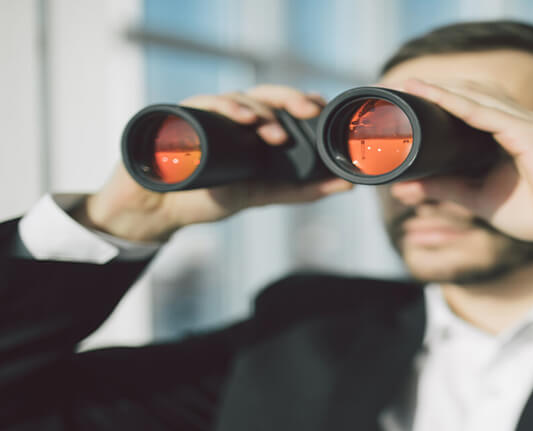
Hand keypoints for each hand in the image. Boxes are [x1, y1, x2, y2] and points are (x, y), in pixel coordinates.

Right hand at [76, 85, 352, 242]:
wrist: (161, 211)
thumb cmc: (211, 197)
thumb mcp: (262, 195)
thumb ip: (303, 191)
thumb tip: (348, 186)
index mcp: (253, 128)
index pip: (282, 104)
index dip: (303, 101)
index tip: (324, 108)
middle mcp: (232, 116)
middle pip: (265, 95)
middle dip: (289, 99)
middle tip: (310, 109)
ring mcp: (207, 114)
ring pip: (238, 97)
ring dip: (260, 110)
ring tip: (276, 131)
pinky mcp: (181, 117)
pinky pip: (205, 104)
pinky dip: (225, 107)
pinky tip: (242, 118)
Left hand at [396, 79, 532, 274]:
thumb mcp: (482, 200)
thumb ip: (449, 188)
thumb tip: (411, 185)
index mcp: (511, 135)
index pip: (471, 108)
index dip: (442, 100)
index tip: (410, 101)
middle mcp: (520, 123)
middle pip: (471, 94)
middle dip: (437, 89)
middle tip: (403, 88)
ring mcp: (527, 124)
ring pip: (477, 98)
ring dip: (442, 90)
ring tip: (412, 85)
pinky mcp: (531, 133)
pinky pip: (488, 114)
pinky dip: (459, 104)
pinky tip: (436, 98)